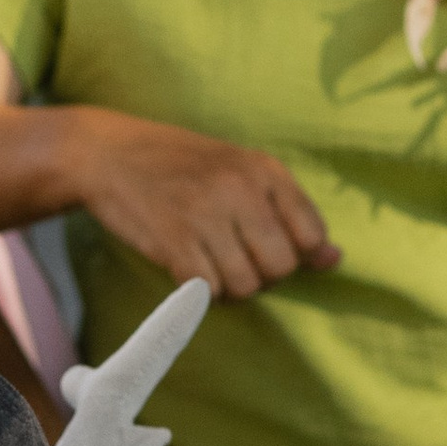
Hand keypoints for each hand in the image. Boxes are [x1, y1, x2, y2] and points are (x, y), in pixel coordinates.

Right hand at [69, 107, 338, 299]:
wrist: (111, 153)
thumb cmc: (184, 167)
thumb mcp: (243, 172)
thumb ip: (290, 213)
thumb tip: (334, 260)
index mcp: (266, 170)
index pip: (312, 234)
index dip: (298, 256)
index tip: (269, 250)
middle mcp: (241, 190)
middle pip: (281, 266)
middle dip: (264, 277)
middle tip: (238, 262)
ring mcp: (206, 214)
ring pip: (245, 285)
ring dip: (231, 289)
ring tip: (213, 267)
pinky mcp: (172, 239)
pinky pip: (206, 290)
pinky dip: (200, 292)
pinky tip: (190, 271)